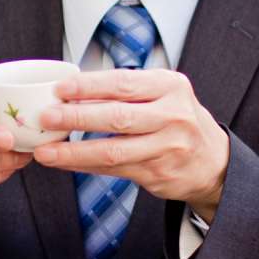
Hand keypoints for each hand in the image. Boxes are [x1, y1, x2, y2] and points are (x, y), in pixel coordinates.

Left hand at [33, 68, 230, 216]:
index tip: (60, 89)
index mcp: (170, 87)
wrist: (213, 161)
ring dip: (74, 152)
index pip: (123, 84)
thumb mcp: (163, 93)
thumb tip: (71, 90)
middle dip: (77, 117)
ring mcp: (167, 148)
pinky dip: (85, 166)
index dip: (89, 86)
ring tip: (45, 151)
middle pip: (117, 117)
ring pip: (112, 151)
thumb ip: (127, 90)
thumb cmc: (177, 118)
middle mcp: (172, 116)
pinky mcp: (158, 174)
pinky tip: (65, 162)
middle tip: (46, 116)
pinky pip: (114, 170)